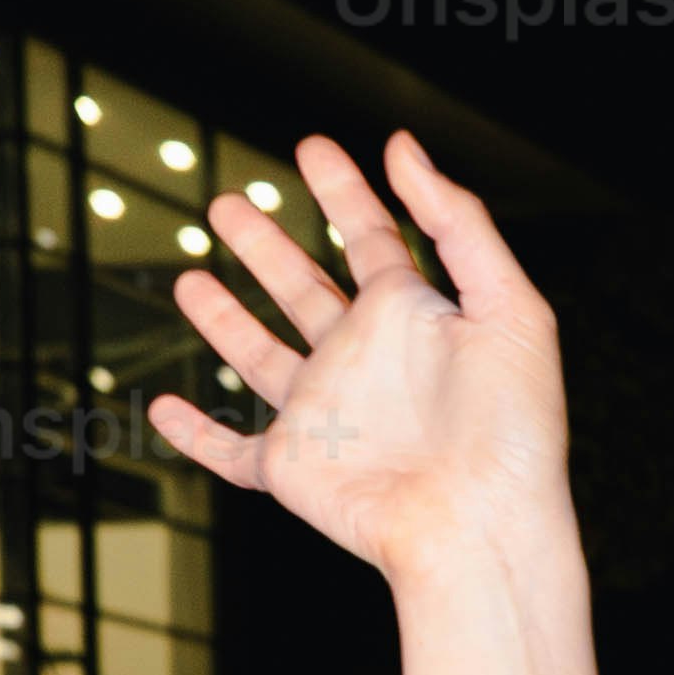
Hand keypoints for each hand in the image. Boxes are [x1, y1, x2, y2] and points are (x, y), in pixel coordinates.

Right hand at [148, 130, 574, 599]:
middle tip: (227, 203)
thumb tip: (400, 149)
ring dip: (224, 319)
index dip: (342, 190)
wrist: (484, 528)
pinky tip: (160, 408)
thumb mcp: (508, 306)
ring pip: (261, 357)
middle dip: (266, 246)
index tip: (311, 146)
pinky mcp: (292, 467)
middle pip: (304, 288)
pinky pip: (230, 452)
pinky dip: (192, 435)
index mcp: (413, 319)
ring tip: (188, 276)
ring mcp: (323, 415)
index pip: (371, 238)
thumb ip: (459, 224)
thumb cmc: (513, 430)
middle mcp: (363, 360)